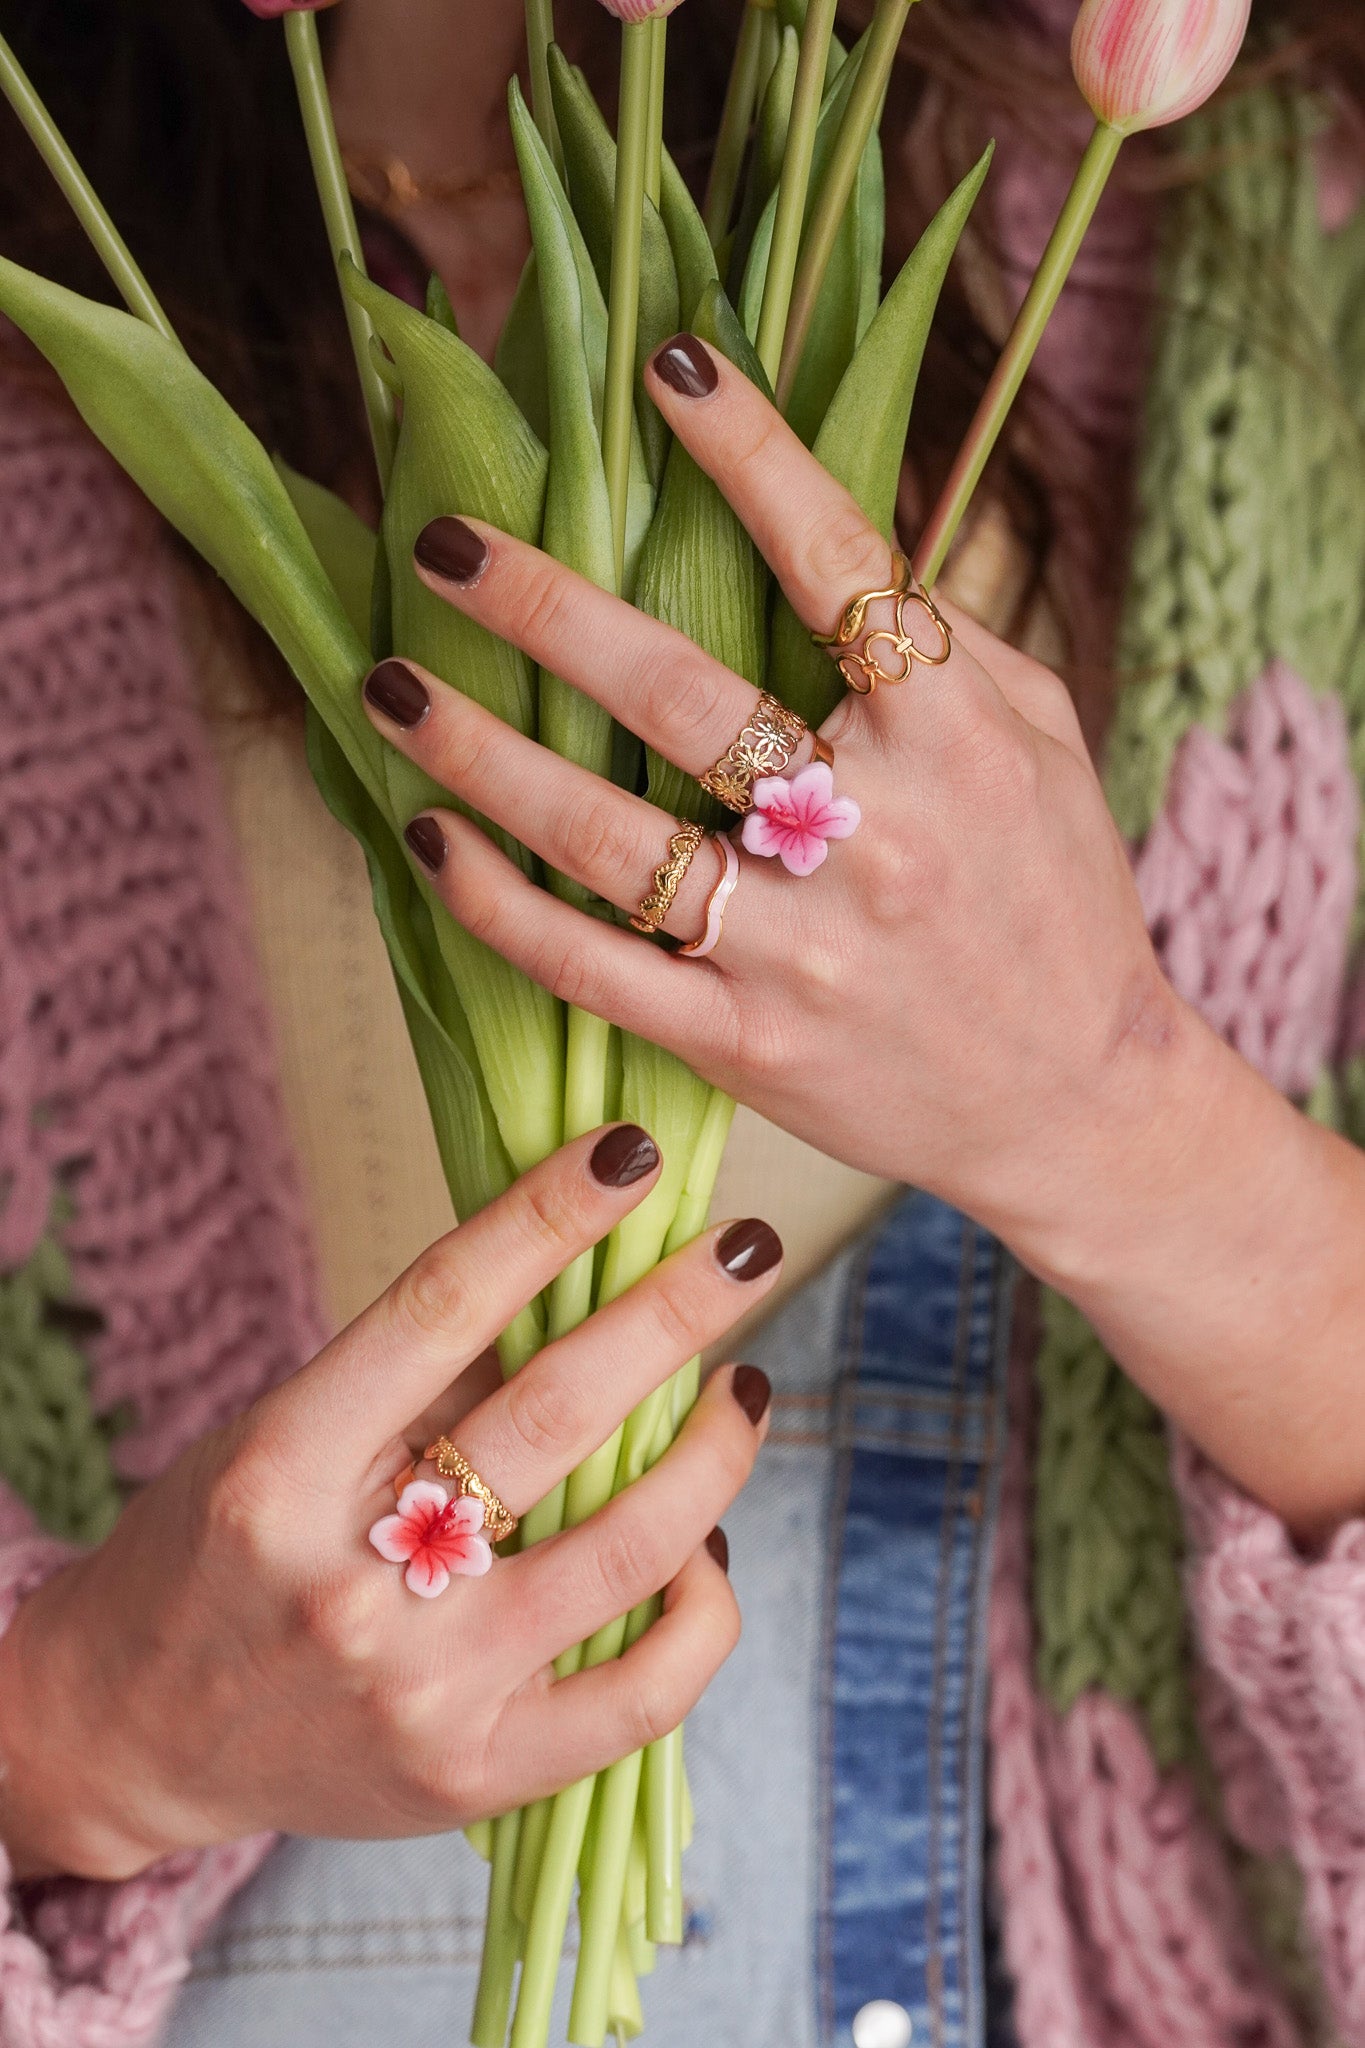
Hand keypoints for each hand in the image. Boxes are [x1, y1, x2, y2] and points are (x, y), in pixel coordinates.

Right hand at [0, 1128, 779, 1880]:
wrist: (133, 1738)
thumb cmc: (208, 1556)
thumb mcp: (275, 1437)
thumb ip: (415, 1383)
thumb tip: (573, 1284)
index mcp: (281, 1470)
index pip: (440, 1310)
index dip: (546, 1218)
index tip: (626, 1156)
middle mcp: (350, 1582)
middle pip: (554, 1415)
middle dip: (672, 1312)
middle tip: (743, 1247)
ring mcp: (423, 1689)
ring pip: (627, 1546)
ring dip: (713, 1451)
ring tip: (743, 1386)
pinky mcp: (477, 1775)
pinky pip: (645, 1693)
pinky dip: (704, 1608)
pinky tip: (710, 1546)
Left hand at [359, 332, 1192, 1284]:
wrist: (1078, 1103)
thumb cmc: (1055, 899)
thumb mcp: (1044, 743)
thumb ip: (945, 642)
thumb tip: (826, 534)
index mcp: (958, 736)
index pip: (839, 565)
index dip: (752, 453)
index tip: (666, 365)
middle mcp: (875, 835)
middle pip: (681, 696)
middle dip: (546, 607)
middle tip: (444, 542)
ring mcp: (801, 950)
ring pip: (607, 835)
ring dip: (480, 754)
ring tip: (388, 685)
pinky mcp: (744, 1043)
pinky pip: (593, 967)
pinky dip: (498, 906)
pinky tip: (430, 841)